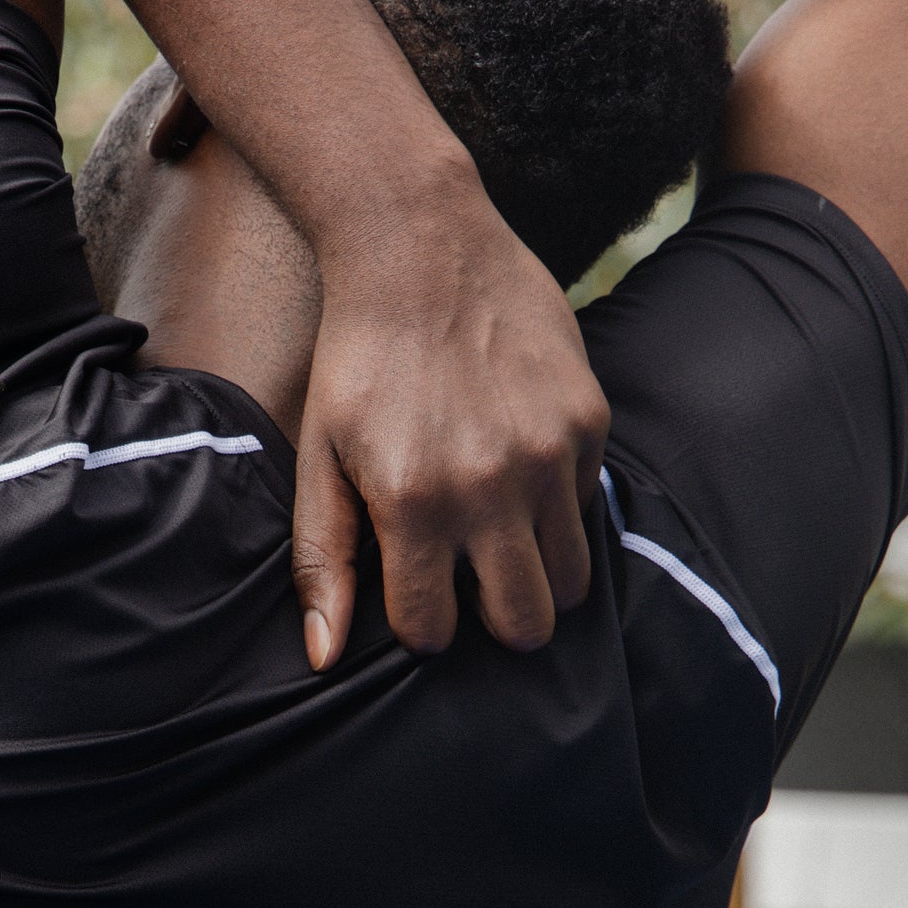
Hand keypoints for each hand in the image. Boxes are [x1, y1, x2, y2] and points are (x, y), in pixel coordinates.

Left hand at [292, 214, 610, 667]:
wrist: (420, 247)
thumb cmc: (358, 360)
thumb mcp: (319, 457)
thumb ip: (324, 561)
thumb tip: (324, 660)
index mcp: (413, 502)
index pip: (434, 632)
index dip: (421, 624)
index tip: (414, 592)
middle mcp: (490, 486)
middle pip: (524, 626)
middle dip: (496, 621)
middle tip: (474, 584)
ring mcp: (549, 453)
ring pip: (572, 582)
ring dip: (537, 574)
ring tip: (501, 536)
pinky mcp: (588, 420)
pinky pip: (588, 507)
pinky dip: (558, 507)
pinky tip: (519, 463)